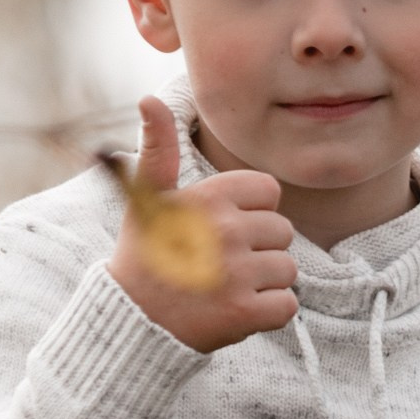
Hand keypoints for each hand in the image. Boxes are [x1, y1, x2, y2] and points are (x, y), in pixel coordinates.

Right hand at [105, 92, 296, 354]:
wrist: (131, 319)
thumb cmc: (145, 254)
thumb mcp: (147, 198)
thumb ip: (159, 149)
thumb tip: (149, 98)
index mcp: (210, 197)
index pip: (270, 193)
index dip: (252, 212)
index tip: (221, 229)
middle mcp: (226, 230)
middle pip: (282, 232)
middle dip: (259, 249)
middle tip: (221, 264)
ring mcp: (237, 272)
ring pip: (288, 269)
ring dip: (264, 282)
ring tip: (227, 287)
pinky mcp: (246, 311)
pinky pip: (287, 305)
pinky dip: (268, 313)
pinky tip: (237, 309)